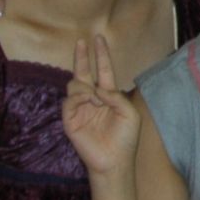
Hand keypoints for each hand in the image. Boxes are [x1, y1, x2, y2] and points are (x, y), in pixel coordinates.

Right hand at [59, 35, 142, 178]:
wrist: (114, 160)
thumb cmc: (126, 138)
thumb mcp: (130, 114)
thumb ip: (117, 96)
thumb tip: (97, 88)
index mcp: (108, 95)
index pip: (103, 70)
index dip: (101, 55)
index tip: (98, 38)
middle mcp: (92, 99)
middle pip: (83, 72)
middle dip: (81, 57)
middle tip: (81, 41)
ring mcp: (80, 108)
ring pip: (74, 85)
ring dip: (85, 86)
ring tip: (95, 97)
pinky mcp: (70, 120)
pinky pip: (69, 101)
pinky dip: (78, 97)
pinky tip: (88, 100)